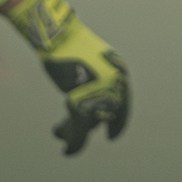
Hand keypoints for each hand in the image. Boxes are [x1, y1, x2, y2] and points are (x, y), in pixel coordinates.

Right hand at [5, 0, 131, 154]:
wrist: (57, 35)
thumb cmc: (68, 47)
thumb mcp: (88, 64)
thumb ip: (94, 83)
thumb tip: (91, 108)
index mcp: (119, 72)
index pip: (124, 104)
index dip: (118, 122)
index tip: (112, 136)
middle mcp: (115, 83)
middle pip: (107, 115)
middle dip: (87, 126)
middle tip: (72, 132)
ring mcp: (100, 92)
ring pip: (91, 123)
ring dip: (74, 132)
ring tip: (59, 134)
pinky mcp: (82, 100)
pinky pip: (80, 128)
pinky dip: (74, 141)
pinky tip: (66, 146)